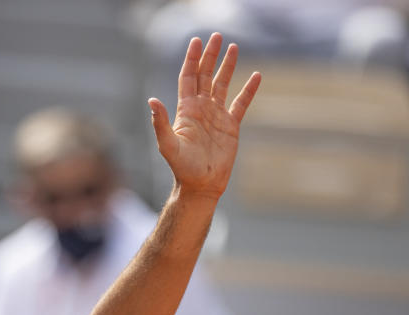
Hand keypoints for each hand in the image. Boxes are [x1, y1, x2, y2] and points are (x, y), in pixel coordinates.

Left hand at [149, 33, 259, 201]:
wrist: (201, 184)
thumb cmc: (182, 168)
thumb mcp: (168, 145)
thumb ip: (161, 123)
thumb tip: (152, 101)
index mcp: (186, 110)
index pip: (188, 78)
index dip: (191, 60)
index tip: (196, 41)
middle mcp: (201, 109)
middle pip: (205, 76)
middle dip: (210, 56)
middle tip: (216, 36)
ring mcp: (216, 116)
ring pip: (223, 85)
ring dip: (228, 66)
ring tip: (234, 47)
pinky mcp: (231, 126)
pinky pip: (241, 104)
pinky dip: (248, 90)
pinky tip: (256, 76)